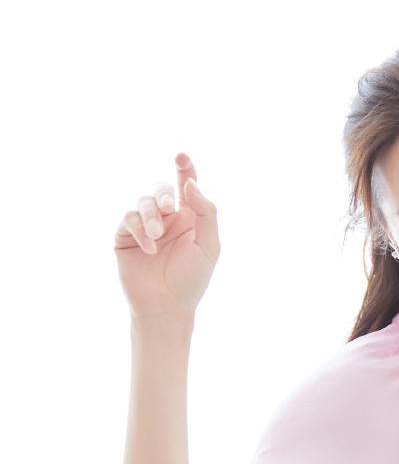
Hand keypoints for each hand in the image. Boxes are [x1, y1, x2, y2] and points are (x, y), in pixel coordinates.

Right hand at [113, 152, 219, 319]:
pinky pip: (128, 218)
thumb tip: (190, 183)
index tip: (181, 155)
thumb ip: (205, 212)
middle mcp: (167, 219)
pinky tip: (148, 247)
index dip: (184, 168)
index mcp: (190, 218)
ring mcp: (146, 227)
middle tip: (167, 206)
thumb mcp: (208, 246)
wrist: (166, 307)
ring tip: (156, 238)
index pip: (186, 186)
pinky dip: (138, 228)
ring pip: (143, 202)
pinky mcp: (126, 236)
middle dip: (162, 193)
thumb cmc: (191, 280)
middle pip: (161, 190)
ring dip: (150, 216)